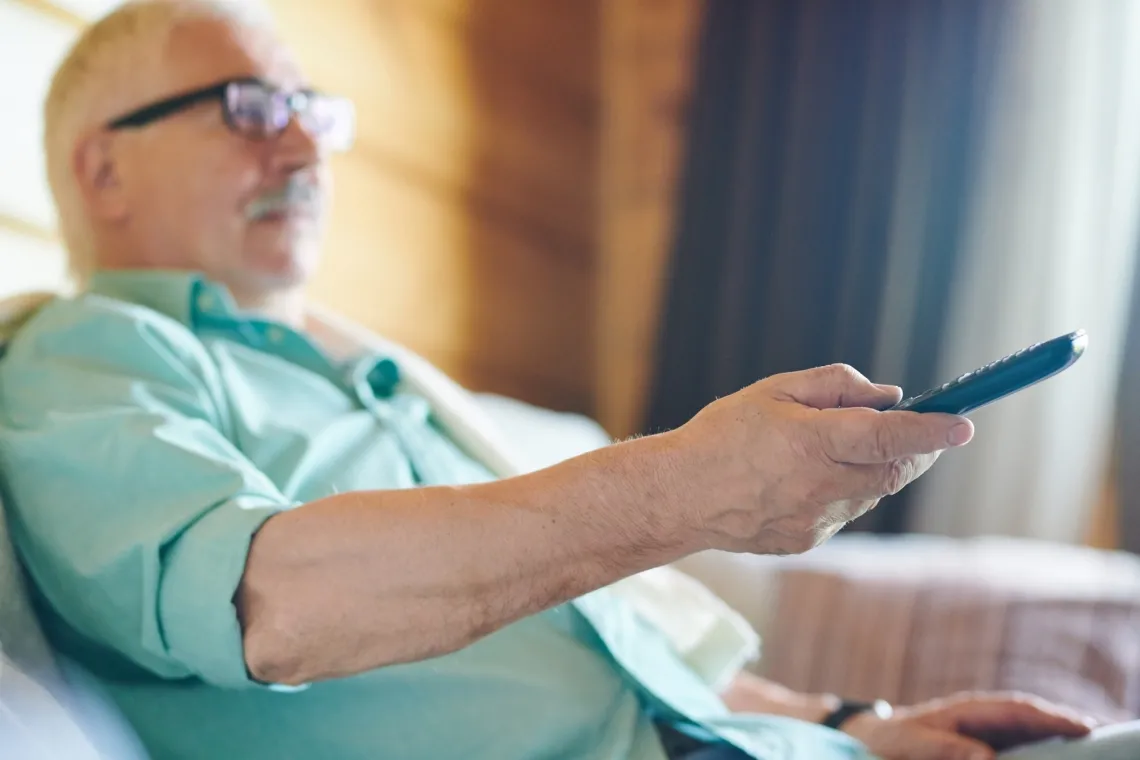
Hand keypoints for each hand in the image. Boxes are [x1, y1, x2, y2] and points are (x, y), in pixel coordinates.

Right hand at [667, 364, 972, 554]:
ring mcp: (817, 520)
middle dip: (915, 452)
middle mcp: (822, 486)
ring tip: (827, 450)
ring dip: (872, 469)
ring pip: (871, 493)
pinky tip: (799, 481)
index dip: (931, 431)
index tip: (962, 425)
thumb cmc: (723, 435)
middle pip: (895, 471)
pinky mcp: (808, 541)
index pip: (890, 437)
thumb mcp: (774, 391)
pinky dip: (840, 492)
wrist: (680, 497)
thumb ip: (835, 386)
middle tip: (916, 432)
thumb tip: (888, 396)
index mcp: (814, 442)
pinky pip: (843, 513)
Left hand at [840, 692, 1096, 759]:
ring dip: (1056, 738)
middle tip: (1101, 736)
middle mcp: (982, 716)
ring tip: (1090, 747)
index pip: (1019, 710)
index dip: (1052, 718)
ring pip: (1028, 733)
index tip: (1084, 727)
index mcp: (969, 709)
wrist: (873, 738)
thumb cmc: (893, 738)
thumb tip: (988, 759)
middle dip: (1066, 725)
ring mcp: (984, 729)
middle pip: (1032, 719)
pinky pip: (1016, 745)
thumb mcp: (915, 743)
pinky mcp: (982, 744)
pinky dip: (1037, 749)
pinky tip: (1055, 757)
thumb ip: (949, 748)